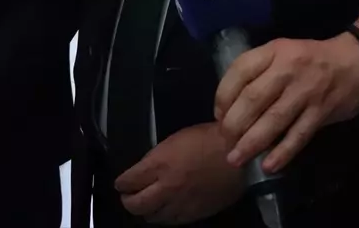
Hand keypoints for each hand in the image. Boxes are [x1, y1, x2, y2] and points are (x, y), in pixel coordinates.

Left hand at [113, 123, 244, 224]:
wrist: (237, 154)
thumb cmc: (208, 139)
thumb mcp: (174, 140)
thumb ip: (157, 157)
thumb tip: (146, 169)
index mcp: (159, 164)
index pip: (128, 180)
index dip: (121, 182)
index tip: (121, 182)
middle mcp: (166, 186)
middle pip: (135, 204)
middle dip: (127, 201)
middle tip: (127, 196)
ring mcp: (180, 203)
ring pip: (151, 216)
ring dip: (145, 211)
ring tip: (145, 205)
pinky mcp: (194, 213)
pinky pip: (171, 222)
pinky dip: (163, 217)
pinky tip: (164, 211)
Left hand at [215, 9, 358, 171]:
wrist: (358, 60)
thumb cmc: (311, 58)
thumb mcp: (282, 52)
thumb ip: (259, 72)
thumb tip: (230, 104)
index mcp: (273, 51)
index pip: (239, 72)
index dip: (223, 96)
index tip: (218, 115)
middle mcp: (287, 70)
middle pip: (252, 100)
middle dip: (233, 125)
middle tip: (224, 142)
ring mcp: (305, 92)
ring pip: (273, 120)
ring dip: (251, 143)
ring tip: (236, 159)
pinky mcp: (322, 112)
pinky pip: (298, 135)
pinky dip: (282, 152)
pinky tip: (269, 166)